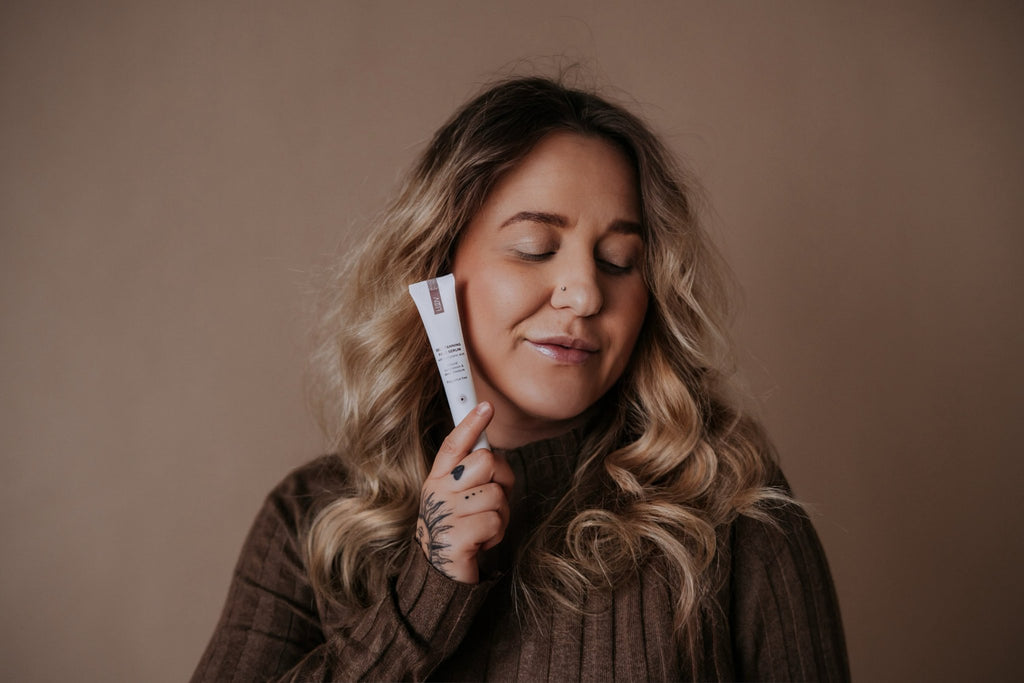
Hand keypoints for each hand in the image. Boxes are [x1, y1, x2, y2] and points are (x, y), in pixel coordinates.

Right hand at [415, 402, 513, 583]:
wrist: (441, 576)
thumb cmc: (458, 530)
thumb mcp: (458, 497)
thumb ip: (470, 473)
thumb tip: (491, 452)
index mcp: (437, 479)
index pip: (453, 444)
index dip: (470, 423)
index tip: (487, 406)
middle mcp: (437, 492)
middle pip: (485, 461)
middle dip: (501, 478)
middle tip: (492, 499)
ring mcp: (445, 514)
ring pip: (496, 493)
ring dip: (501, 513)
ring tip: (484, 526)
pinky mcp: (456, 537)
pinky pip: (495, 521)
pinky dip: (497, 533)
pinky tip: (482, 542)